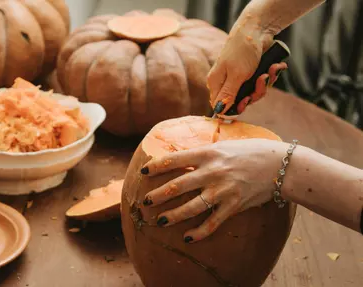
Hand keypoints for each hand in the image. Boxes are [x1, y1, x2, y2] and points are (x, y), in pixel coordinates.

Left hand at [141, 139, 287, 242]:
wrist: (280, 165)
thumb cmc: (251, 151)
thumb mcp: (224, 145)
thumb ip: (203, 153)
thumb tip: (181, 156)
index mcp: (208, 153)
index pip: (174, 159)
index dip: (156, 166)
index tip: (144, 172)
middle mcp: (212, 171)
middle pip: (177, 186)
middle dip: (158, 195)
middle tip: (146, 201)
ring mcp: (222, 190)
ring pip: (191, 207)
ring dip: (173, 216)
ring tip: (160, 221)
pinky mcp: (234, 205)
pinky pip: (213, 222)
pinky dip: (199, 232)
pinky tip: (188, 237)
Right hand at [207, 14, 287, 113]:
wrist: (257, 29)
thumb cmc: (242, 51)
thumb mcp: (236, 75)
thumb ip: (228, 95)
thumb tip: (218, 111)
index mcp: (216, 83)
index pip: (221, 105)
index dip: (234, 107)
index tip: (247, 101)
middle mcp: (226, 82)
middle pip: (240, 101)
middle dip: (255, 93)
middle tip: (262, 81)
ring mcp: (239, 77)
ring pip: (253, 93)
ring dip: (265, 83)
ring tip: (271, 70)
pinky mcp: (251, 73)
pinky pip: (261, 83)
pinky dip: (270, 75)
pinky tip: (275, 67)